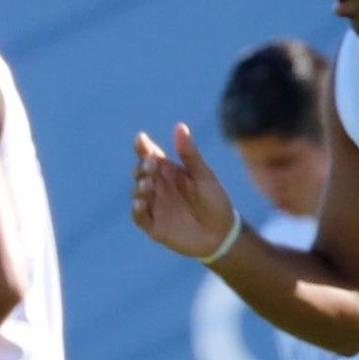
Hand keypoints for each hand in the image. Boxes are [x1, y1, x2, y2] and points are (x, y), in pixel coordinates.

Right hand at [132, 125, 237, 259]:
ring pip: (137, 192)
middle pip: (141, 172)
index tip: (141, 139)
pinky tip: (141, 202)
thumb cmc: (215, 201)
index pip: (150, 155)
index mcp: (169, 172)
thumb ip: (190, 154)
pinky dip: (137, 209)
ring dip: (139, 187)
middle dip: (142, 167)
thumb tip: (180, 126)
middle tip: (151, 164)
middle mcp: (158, 187)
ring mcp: (154, 205)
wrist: (222, 233)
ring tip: (148, 184)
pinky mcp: (153, 225)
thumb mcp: (204, 175)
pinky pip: (139, 216)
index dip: (143, 147)